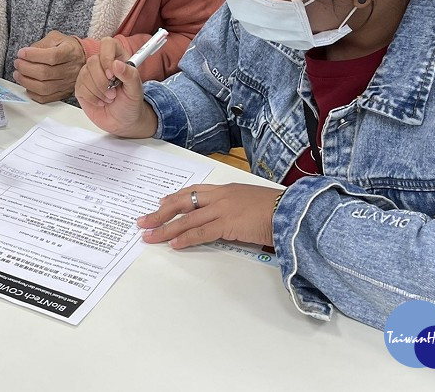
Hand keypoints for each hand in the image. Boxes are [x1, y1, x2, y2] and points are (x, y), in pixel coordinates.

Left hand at [13, 30, 86, 102]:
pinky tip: (27, 85)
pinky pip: (45, 98)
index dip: (33, 55)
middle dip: (25, 68)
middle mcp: (70, 70)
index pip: (51, 56)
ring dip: (26, 81)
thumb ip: (42, 44)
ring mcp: (67, 84)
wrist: (82, 58)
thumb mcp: (56, 38)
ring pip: (44, 88)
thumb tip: (27, 53)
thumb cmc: (67, 47)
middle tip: (17, 63)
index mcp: (70, 52)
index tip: (22, 53)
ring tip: (18, 74)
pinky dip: (33, 93)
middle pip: (45, 73)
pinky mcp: (63, 93)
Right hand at [75, 36, 156, 136]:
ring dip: (98, 91)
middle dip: (103, 81)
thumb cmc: (131, 103)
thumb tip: (117, 64)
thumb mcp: (136, 90)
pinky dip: (92, 97)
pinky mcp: (82, 87)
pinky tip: (101, 102)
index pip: (107, 44)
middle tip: (113, 92)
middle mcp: (102, 64)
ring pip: (85, 74)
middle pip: (93, 61)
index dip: (107, 57)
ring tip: (109, 98)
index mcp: (118, 58)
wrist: (123, 122)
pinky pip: (80, 87)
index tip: (112, 74)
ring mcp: (90, 75)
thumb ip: (130, 75)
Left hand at [137, 183, 281, 249]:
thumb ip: (235, 209)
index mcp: (225, 190)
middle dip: (160, 213)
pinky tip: (174, 244)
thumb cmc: (276, 208)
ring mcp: (222, 209)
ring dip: (166, 229)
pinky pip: (201, 232)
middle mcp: (220, 196)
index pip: (193, 192)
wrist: (291, 210)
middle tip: (143, 221)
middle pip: (182, 202)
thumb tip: (226, 221)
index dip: (175, 198)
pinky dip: (185, 238)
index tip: (161, 203)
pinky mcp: (227, 224)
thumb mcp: (250, 203)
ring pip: (187, 219)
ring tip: (150, 237)